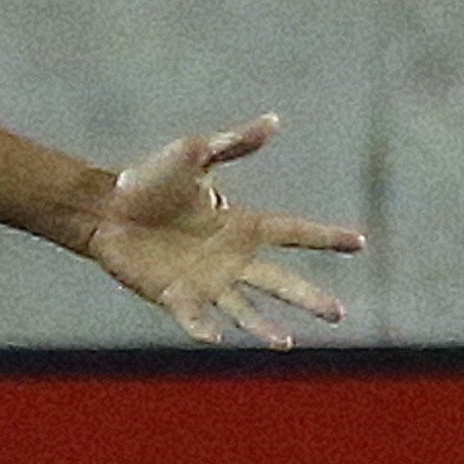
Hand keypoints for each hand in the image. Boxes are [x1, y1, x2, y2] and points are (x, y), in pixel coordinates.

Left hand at [84, 115, 363, 346]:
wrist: (104, 207)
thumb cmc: (148, 180)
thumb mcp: (194, 155)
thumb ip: (234, 144)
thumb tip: (274, 120)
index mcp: (241, 225)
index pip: (293, 232)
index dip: (325, 237)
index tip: (360, 243)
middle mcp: (230, 259)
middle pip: (279, 281)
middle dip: (308, 297)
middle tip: (339, 315)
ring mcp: (204, 281)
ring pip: (244, 309)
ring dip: (265, 327)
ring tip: (287, 343)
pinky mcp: (173, 296)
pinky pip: (194, 316)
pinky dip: (204, 327)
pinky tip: (218, 337)